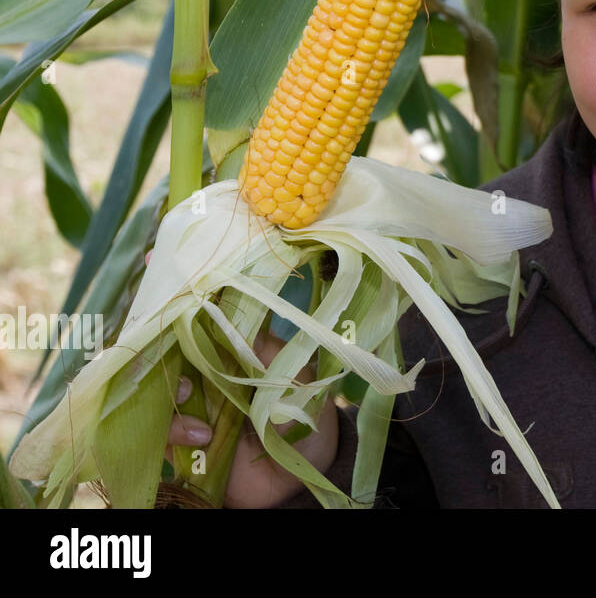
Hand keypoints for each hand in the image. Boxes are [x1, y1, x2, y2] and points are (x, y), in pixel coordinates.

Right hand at [153, 241, 339, 507]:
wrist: (298, 476)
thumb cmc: (306, 421)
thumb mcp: (298, 385)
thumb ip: (276, 366)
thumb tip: (256, 350)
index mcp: (239, 340)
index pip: (211, 301)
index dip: (188, 278)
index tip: (162, 253)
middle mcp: (209, 361)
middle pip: (169, 333)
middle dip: (157, 325)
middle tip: (157, 324)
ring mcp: (192, 395)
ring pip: (156, 374)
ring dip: (166, 381)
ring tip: (188, 394)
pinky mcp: (180, 431)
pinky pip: (159, 422)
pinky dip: (175, 427)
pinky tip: (202, 436)